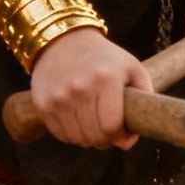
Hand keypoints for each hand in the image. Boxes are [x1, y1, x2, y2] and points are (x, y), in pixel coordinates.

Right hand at [28, 28, 146, 149]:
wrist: (65, 40)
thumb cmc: (105, 58)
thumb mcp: (133, 69)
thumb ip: (142, 103)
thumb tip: (125, 144)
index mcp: (107, 78)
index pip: (112, 126)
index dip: (120, 136)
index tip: (122, 132)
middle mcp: (80, 87)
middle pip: (94, 136)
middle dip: (105, 140)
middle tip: (107, 130)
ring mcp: (59, 96)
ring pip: (77, 138)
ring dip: (87, 138)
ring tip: (92, 123)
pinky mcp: (42, 102)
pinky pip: (59, 134)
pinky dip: (70, 133)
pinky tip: (76, 119)